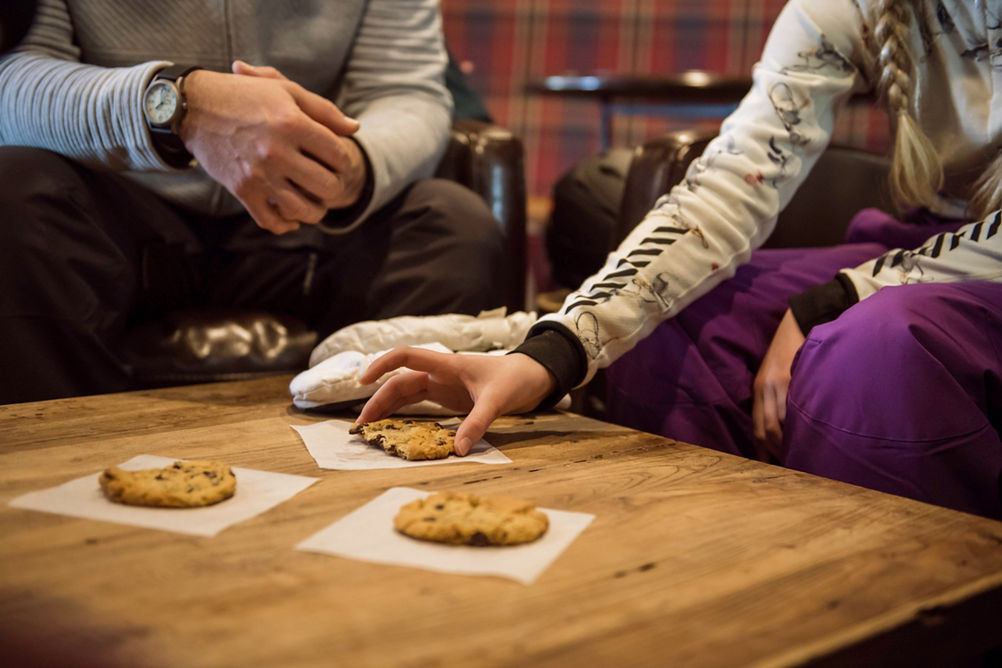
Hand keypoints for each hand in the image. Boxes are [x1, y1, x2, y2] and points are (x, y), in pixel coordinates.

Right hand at [179, 61, 364, 234]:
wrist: (194, 107)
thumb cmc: (245, 96)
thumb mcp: (287, 92)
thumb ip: (324, 111)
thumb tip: (355, 129)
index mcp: (292, 123)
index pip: (338, 155)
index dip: (343, 160)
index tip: (336, 161)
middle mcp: (277, 151)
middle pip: (326, 186)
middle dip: (334, 187)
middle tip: (329, 182)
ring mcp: (259, 174)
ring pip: (304, 210)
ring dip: (316, 210)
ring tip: (315, 201)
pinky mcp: (242, 190)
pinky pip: (271, 221)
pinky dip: (287, 224)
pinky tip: (294, 218)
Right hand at [356, 348, 555, 455]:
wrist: (532, 376)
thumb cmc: (515, 380)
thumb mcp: (497, 401)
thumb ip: (477, 423)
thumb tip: (458, 449)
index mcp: (447, 365)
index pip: (406, 357)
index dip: (382, 365)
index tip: (363, 381)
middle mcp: (440, 373)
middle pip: (400, 383)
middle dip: (379, 401)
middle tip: (362, 426)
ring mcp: (442, 385)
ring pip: (406, 393)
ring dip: (387, 408)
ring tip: (369, 429)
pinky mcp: (448, 397)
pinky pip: (419, 404)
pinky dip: (403, 414)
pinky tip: (392, 427)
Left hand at [752, 308, 805, 461]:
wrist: (797, 323)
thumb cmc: (789, 354)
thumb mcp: (774, 377)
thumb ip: (775, 401)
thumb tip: (783, 432)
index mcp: (758, 391)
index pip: (757, 430)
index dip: (765, 451)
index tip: (775, 466)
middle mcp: (764, 389)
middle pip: (766, 430)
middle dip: (778, 451)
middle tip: (793, 466)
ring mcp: (777, 384)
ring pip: (778, 423)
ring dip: (789, 442)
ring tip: (803, 456)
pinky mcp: (792, 377)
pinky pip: (793, 407)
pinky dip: (800, 424)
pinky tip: (810, 434)